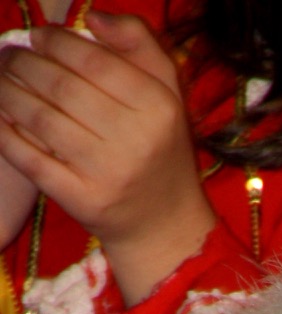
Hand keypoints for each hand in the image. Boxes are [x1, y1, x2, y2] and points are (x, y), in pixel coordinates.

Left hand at [0, 13, 215, 304]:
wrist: (165, 225)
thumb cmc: (159, 148)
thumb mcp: (166, 91)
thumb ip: (138, 41)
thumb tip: (93, 17)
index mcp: (158, 107)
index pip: (94, 61)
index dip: (56, 42)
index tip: (37, 36)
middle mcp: (135, 140)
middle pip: (62, 87)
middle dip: (25, 64)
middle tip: (10, 56)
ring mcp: (107, 175)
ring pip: (41, 120)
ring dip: (9, 92)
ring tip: (2, 79)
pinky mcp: (83, 201)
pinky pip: (32, 160)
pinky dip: (7, 134)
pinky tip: (0, 116)